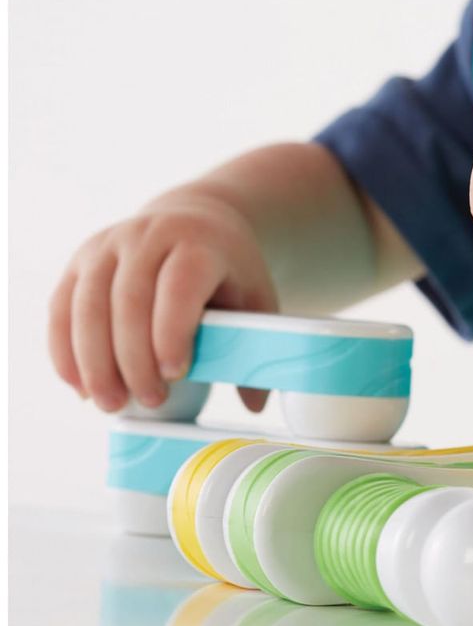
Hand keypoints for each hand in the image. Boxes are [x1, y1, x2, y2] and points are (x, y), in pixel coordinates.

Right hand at [48, 190, 276, 412]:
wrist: (194, 220)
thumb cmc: (226, 269)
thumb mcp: (255, 296)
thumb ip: (257, 344)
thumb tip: (254, 405)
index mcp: (198, 242)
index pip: (179, 284)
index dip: (173, 329)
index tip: (175, 373)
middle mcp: (148, 236)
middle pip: (130, 298)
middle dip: (134, 358)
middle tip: (149, 401)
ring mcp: (108, 245)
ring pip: (88, 304)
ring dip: (95, 361)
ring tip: (110, 404)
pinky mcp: (80, 260)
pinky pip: (62, 307)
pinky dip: (65, 350)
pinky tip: (80, 386)